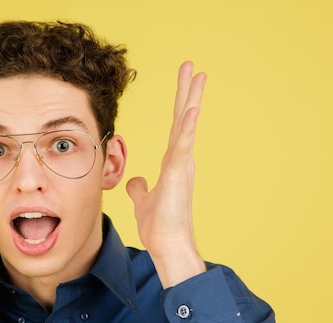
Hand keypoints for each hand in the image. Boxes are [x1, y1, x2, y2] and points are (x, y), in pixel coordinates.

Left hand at [126, 62, 206, 286]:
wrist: (168, 246)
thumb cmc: (160, 226)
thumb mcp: (143, 201)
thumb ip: (140, 188)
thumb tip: (135, 181)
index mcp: (173, 163)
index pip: (176, 127)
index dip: (179, 104)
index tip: (185, 83)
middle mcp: (181, 160)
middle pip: (183, 118)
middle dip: (187, 91)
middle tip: (192, 66)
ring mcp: (182, 165)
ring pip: (186, 124)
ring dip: (191, 98)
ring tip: (198, 74)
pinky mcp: (179, 174)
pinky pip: (184, 144)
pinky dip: (188, 125)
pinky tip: (192, 107)